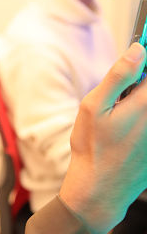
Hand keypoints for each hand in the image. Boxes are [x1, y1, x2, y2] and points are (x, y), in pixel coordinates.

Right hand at [59, 42, 146, 233]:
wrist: (101, 189)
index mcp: (145, 103)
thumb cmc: (92, 148)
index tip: (143, 44)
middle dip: (139, 83)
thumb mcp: (93, 107)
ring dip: (138, 101)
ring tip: (120, 118)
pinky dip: (138, 119)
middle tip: (123, 94)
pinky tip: (125, 133)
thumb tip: (137, 51)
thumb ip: (118, 76)